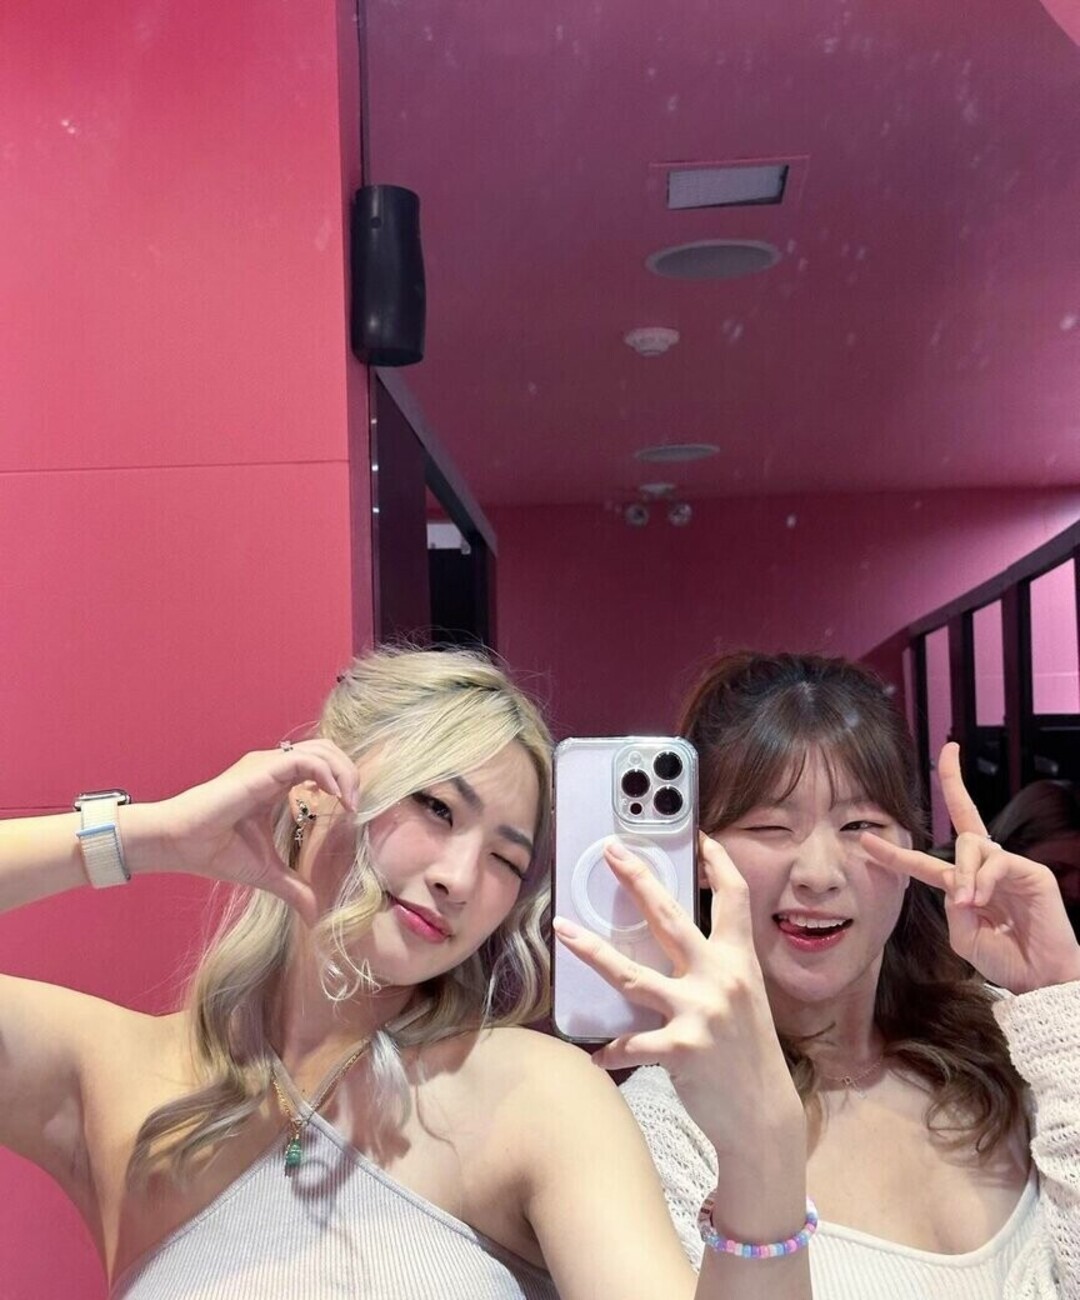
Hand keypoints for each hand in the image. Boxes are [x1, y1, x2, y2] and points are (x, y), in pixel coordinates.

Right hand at [141, 739, 358, 925]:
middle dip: (350, 774)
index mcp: (277, 784)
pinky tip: (335, 799)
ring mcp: (268, 765)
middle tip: (356, 807)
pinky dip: (328, 775)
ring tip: (349, 804)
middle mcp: (275, 768)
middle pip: (328, 751)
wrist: (179, 844)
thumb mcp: (267, 873)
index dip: (343, 784)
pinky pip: (307, 760)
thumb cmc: (215, 851)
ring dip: (344, 774)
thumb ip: (295, 888)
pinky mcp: (262, 769)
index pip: (322, 767)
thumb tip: (317, 915)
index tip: (351, 814)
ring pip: (322, 750)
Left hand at [553, 835, 801, 1154]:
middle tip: (611, 852)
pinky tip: (595, 1053)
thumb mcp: (742, 999)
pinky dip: (611, 1048)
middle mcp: (721, 978)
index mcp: (739, 961)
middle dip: (639, 879)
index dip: (718, 861)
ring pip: (632, 974)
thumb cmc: (747, 1054)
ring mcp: (700, 1012)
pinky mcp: (681, 1049)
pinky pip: (631, 1043)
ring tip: (562, 929)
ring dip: (592, 950)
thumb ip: (714, 967)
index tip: (699, 835)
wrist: (764, 1117)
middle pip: (671, 917)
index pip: (734, 897)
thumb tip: (675, 940)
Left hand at [861, 742, 1079, 992]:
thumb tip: (955, 882)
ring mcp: (1009, 867)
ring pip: (974, 844)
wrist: (1040, 980)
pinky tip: (982, 900)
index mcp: (964, 885)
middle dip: (953, 783)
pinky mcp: (1032, 872)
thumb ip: (953, 908)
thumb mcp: (964, 937)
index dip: (896, 853)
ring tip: (971, 903)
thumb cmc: (1004, 960)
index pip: (926, 862)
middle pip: (963, 821)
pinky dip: (983, 879)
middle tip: (949, 755)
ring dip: (965, 872)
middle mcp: (986, 869)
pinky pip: (997, 861)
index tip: (865, 837)